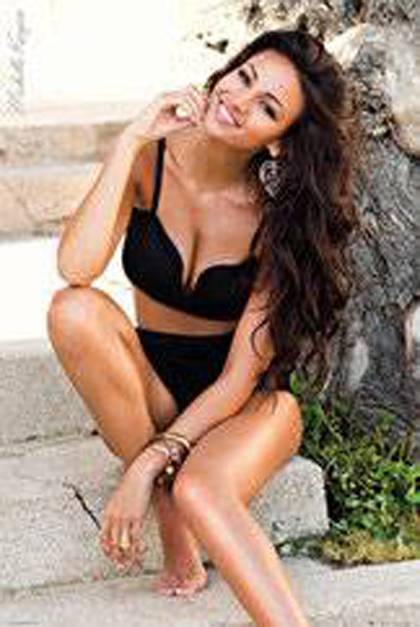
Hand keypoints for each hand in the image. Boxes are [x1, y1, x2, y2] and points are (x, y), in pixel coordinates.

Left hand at [98, 454, 158, 570]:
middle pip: (111, 544)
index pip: (103, 537)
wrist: (140, 472)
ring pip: (122, 545)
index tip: (113, 557)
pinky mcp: (135, 518)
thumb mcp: (123, 496)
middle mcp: (114, 517)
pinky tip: (142, 551)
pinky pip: (134, 539)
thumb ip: (122, 507)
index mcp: (109, 512)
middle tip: (122, 566)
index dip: (107, 550)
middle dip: (116, 557)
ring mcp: (124, 518)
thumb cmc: (135, 482)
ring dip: (127, 557)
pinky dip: (137, 548)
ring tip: (132, 563)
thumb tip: (125, 513)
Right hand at [125, 84, 209, 142]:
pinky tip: (192, 119)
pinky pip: (180, 100)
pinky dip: (189, 108)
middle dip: (201, 102)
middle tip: (205, 116)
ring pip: (188, 93)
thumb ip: (187, 120)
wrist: (140, 133)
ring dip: (196, 106)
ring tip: (199, 119)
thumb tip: (199, 120)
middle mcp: (170, 94)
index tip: (205, 116)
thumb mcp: (176, 125)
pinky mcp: (162, 100)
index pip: (191, 93)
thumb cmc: (156, 129)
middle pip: (192, 89)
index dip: (200, 102)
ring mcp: (165, 95)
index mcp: (173, 98)